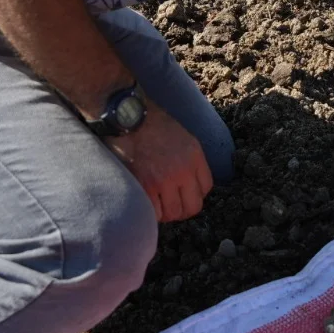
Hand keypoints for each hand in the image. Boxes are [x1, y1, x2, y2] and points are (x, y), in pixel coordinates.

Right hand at [105, 101, 213, 221]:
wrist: (127, 118)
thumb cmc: (151, 124)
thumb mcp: (182, 137)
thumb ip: (190, 160)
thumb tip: (189, 183)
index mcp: (194, 156)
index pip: (206, 188)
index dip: (195, 193)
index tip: (184, 192)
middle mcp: (183, 171)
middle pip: (193, 207)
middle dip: (183, 209)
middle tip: (171, 205)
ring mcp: (164, 181)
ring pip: (174, 213)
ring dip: (166, 213)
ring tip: (157, 204)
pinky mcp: (144, 187)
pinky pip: (154, 213)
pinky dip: (151, 212)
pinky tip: (146, 203)